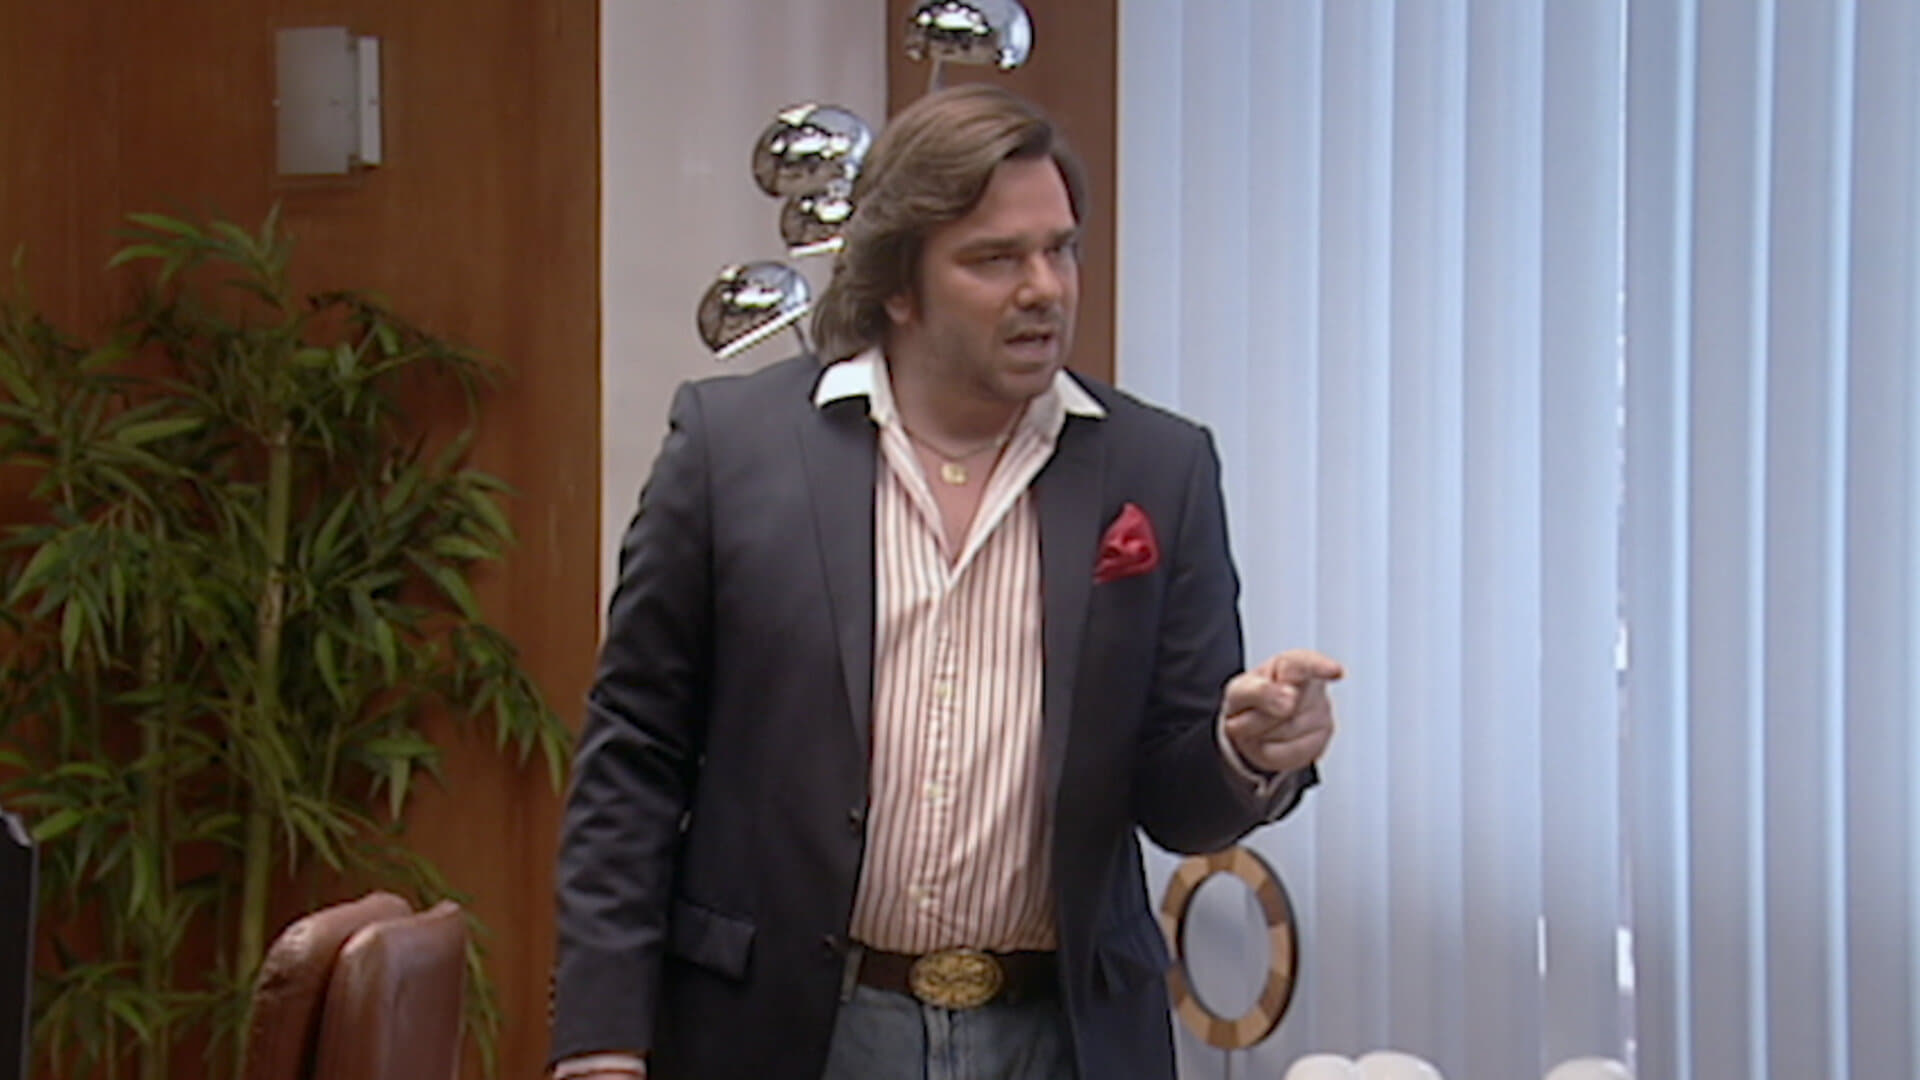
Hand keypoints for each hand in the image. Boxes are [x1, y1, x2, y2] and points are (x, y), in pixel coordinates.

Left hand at [1221, 649, 1342, 775]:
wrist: (1251, 726)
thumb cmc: (1251, 700)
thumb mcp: (1240, 691)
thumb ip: (1258, 691)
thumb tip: (1290, 699)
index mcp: (1291, 665)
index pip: (1307, 664)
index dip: (1321, 667)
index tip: (1334, 671)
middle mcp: (1313, 687)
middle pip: (1284, 710)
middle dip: (1256, 718)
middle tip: (1250, 712)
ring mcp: (1322, 716)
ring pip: (1285, 734)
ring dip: (1260, 735)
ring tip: (1260, 725)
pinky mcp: (1320, 743)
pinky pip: (1286, 755)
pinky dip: (1268, 752)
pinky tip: (1270, 740)